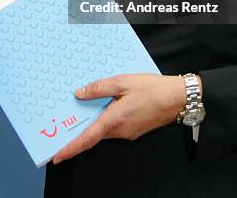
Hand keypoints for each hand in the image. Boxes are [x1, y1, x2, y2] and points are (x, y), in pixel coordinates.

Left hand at [52, 73, 196, 163]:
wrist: (178, 98)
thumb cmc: (152, 89)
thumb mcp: (123, 81)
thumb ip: (99, 88)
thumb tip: (79, 94)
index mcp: (114, 120)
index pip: (87, 139)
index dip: (71, 148)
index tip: (57, 156)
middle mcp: (120, 131)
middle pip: (95, 132)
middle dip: (82, 127)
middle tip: (68, 117)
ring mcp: (129, 132)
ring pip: (106, 128)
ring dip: (97, 119)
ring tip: (90, 102)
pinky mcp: (135, 129)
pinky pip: (116, 126)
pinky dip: (109, 117)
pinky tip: (111, 103)